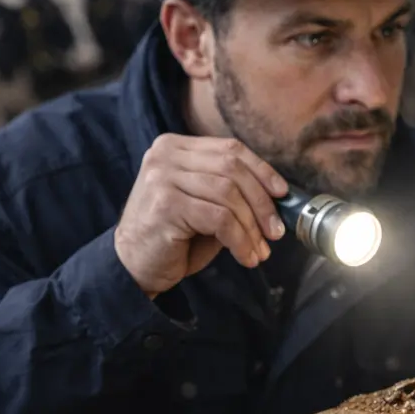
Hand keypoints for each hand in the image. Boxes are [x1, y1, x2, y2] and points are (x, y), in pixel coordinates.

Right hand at [114, 134, 288, 297]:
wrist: (132, 266)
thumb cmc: (173, 237)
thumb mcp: (204, 204)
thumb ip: (231, 192)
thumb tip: (278, 196)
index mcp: (176, 147)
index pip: (230, 149)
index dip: (262, 170)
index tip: (282, 194)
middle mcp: (166, 155)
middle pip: (233, 168)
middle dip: (262, 202)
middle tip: (275, 231)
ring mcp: (163, 178)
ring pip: (229, 194)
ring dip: (252, 226)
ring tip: (260, 250)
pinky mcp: (166, 205)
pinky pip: (220, 219)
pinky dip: (240, 240)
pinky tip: (245, 257)